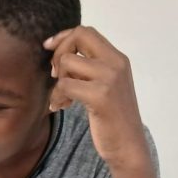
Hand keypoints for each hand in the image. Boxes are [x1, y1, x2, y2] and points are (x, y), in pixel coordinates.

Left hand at [44, 26, 149, 170]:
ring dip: (58, 81)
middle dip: (59, 53)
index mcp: (118, 59)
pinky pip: (64, 85)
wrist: (128, 146)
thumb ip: (91, 68)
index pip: (86, 31)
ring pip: (67, 62)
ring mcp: (109, 78)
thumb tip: (61, 53)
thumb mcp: (107, 86)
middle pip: (78, 36)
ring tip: (62, 98)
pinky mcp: (100, 96)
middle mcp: (116, 63)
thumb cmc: (113, 119)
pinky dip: (56, 97)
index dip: (64, 37)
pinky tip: (61, 107)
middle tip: (56, 76)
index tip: (49, 48)